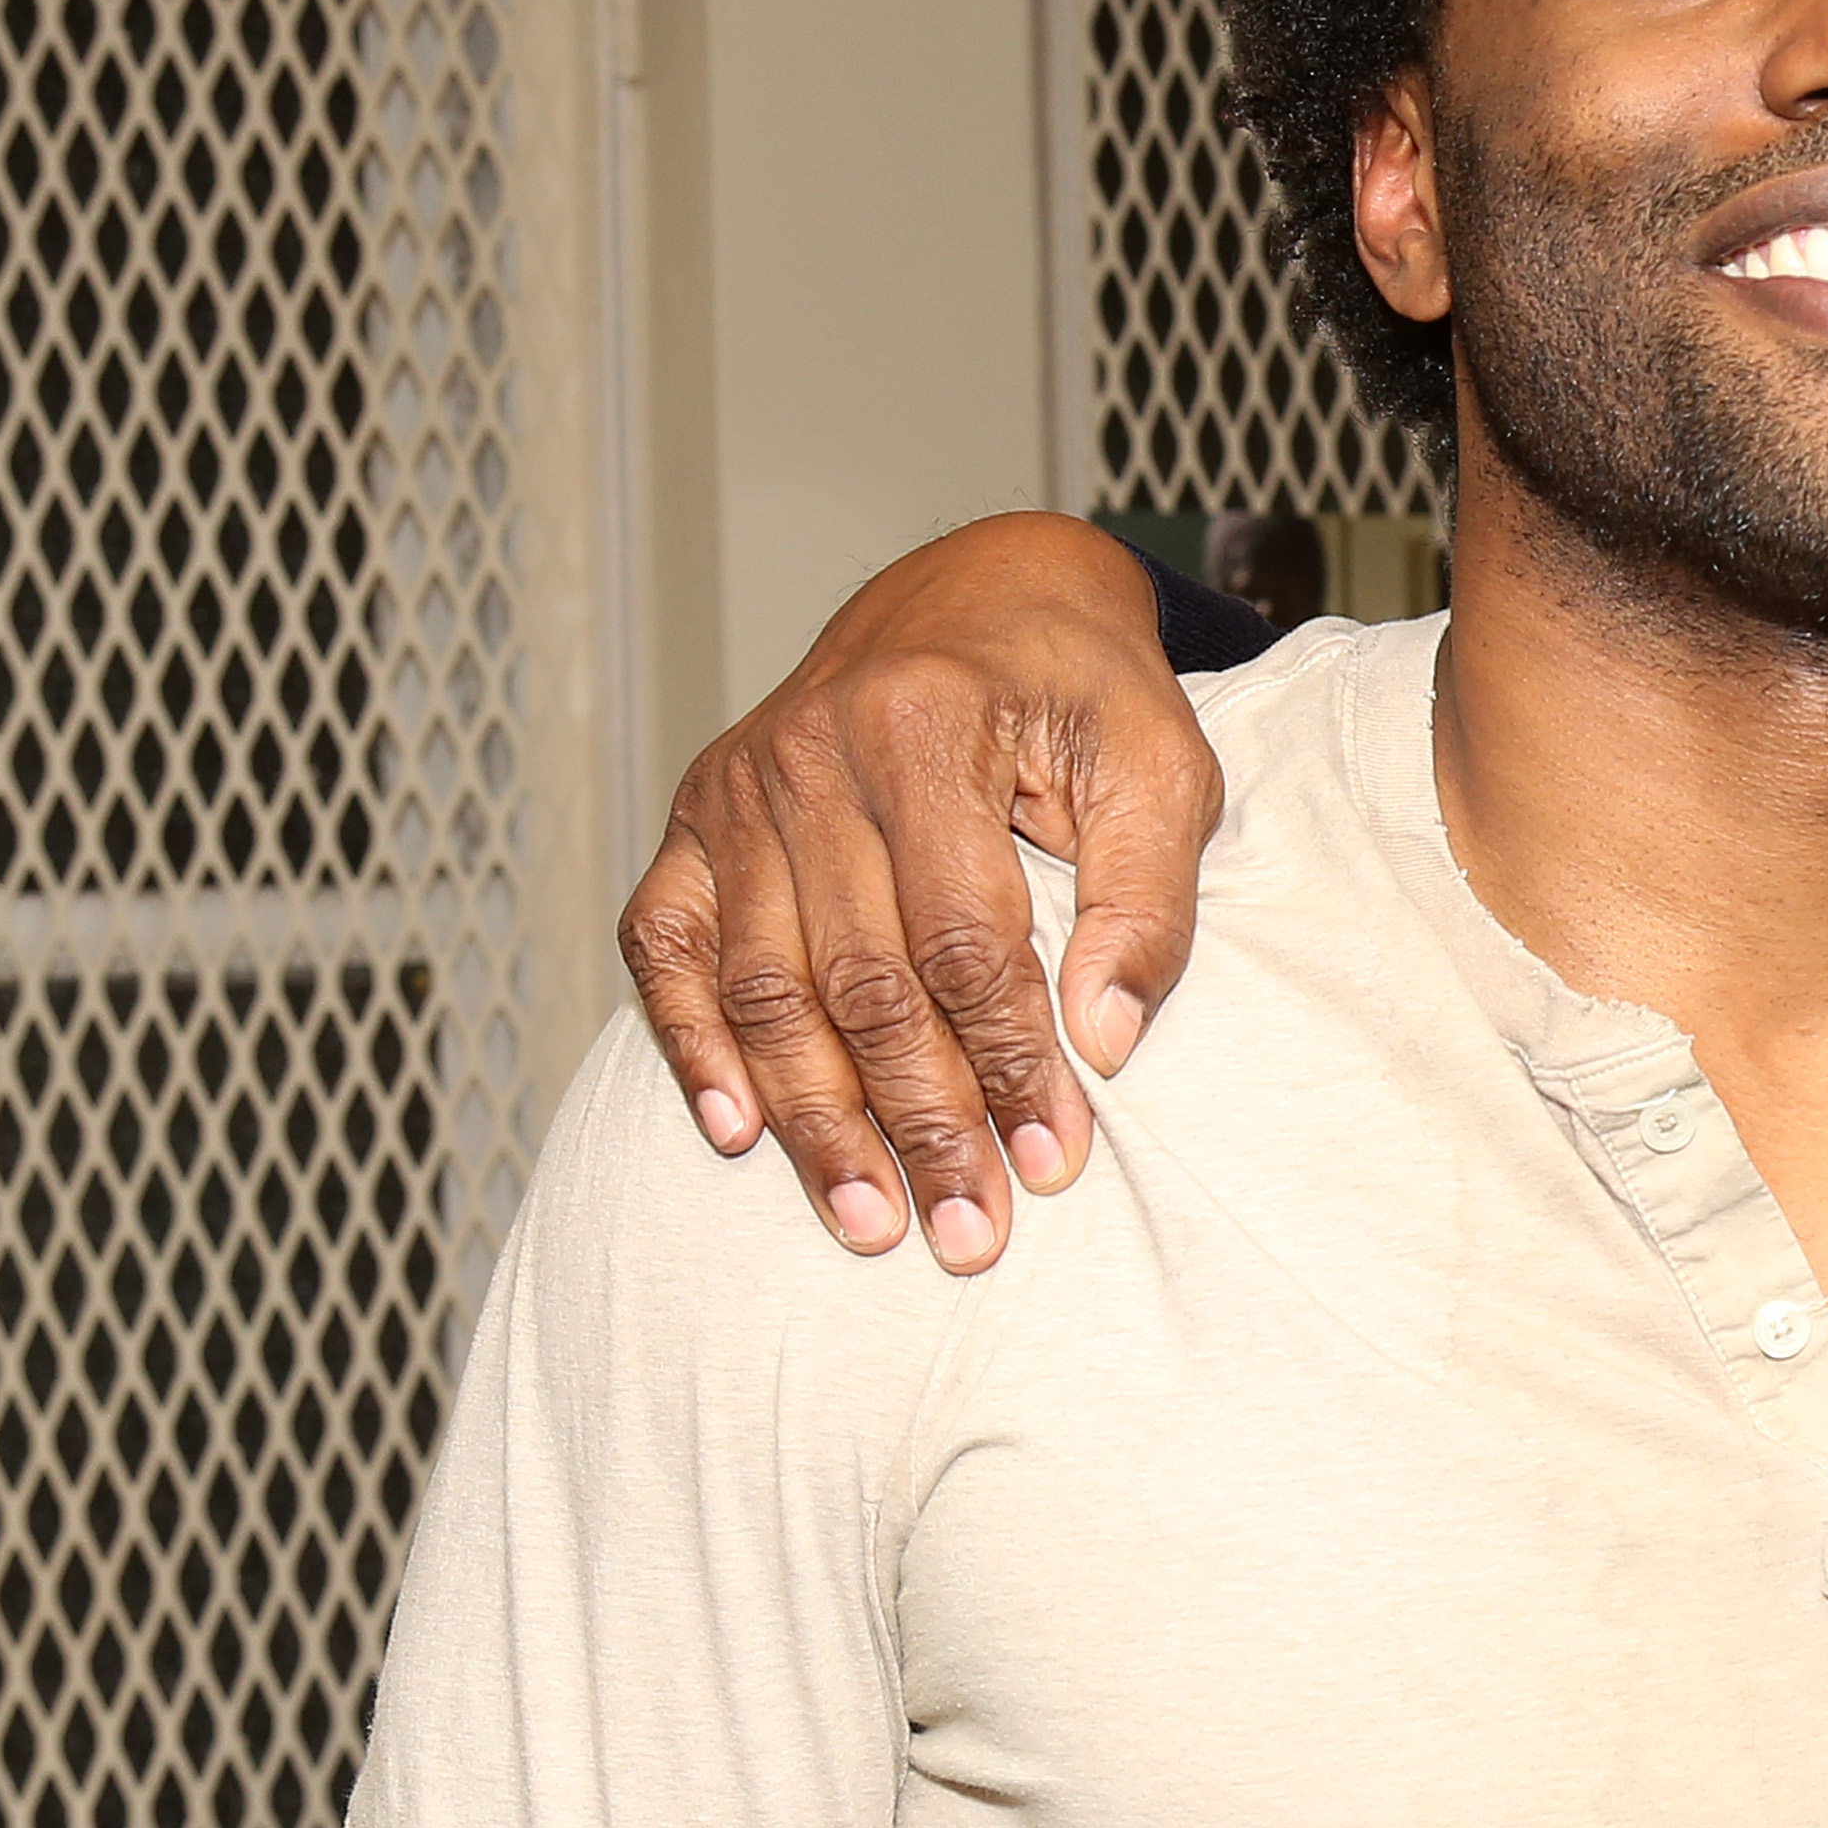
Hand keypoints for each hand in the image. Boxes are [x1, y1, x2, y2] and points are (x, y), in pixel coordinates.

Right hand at [619, 513, 1226, 1269]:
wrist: (979, 595)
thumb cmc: (1079, 687)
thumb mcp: (1160, 764)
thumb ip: (1147, 898)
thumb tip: (1103, 1040)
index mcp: (926, 726)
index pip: (964, 938)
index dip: (1007, 1062)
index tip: (1051, 1162)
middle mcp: (809, 755)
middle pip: (859, 979)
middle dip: (917, 1120)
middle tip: (965, 1232)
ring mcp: (737, 789)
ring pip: (764, 985)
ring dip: (815, 1119)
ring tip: (871, 1219)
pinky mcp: (695, 820)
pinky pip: (667, 947)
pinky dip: (694, 1045)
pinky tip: (740, 1134)